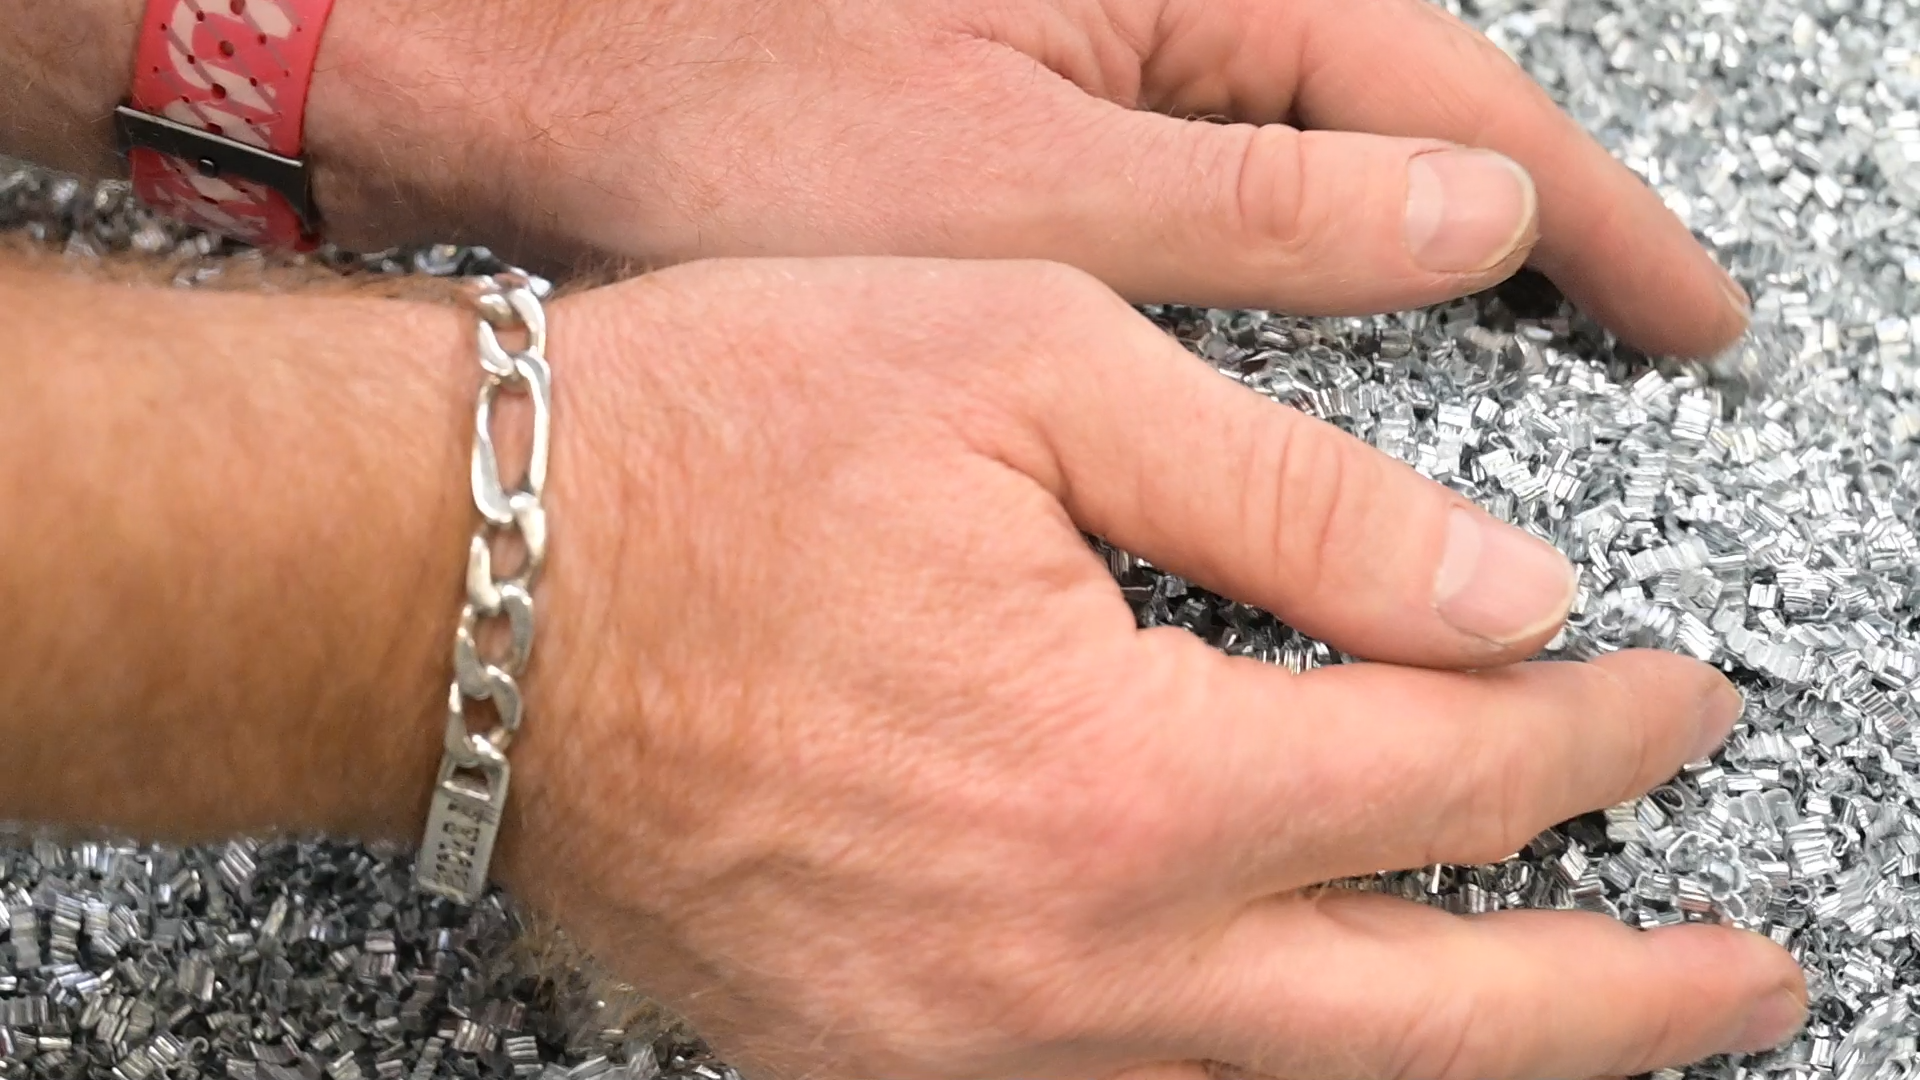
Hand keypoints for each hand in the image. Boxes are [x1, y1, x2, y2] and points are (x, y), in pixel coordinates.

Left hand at [314, 0, 1746, 356]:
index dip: (1596, 219)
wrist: (524, 88)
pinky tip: (1316, 330)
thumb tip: (1468, 226)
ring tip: (1527, 345)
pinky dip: (1280, 265)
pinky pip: (1202, 188)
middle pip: (1401, 113)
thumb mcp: (1013, 196)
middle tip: (1648, 328)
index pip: (1452, 101)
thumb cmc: (726, 117)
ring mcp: (1088, 52)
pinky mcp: (1023, 111)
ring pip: (1303, 157)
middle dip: (1532, 225)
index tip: (1692, 313)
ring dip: (1413, 250)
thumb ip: (1254, 216)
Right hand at [503, 258, 1802, 1079]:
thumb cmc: (712, 443)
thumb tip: (1506, 604)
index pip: (1451, 780)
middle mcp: (1057, 967)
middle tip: (1750, 970)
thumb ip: (1298, 504)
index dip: (1601, 734)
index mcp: (1119, 781)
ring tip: (1581, 1039)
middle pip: (1423, 1025)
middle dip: (1622, 998)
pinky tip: (1302, 1053)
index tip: (1675, 696)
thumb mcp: (1034, 367)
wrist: (455, 584)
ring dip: (1458, 1075)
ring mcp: (954, 1049)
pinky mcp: (860, 1067)